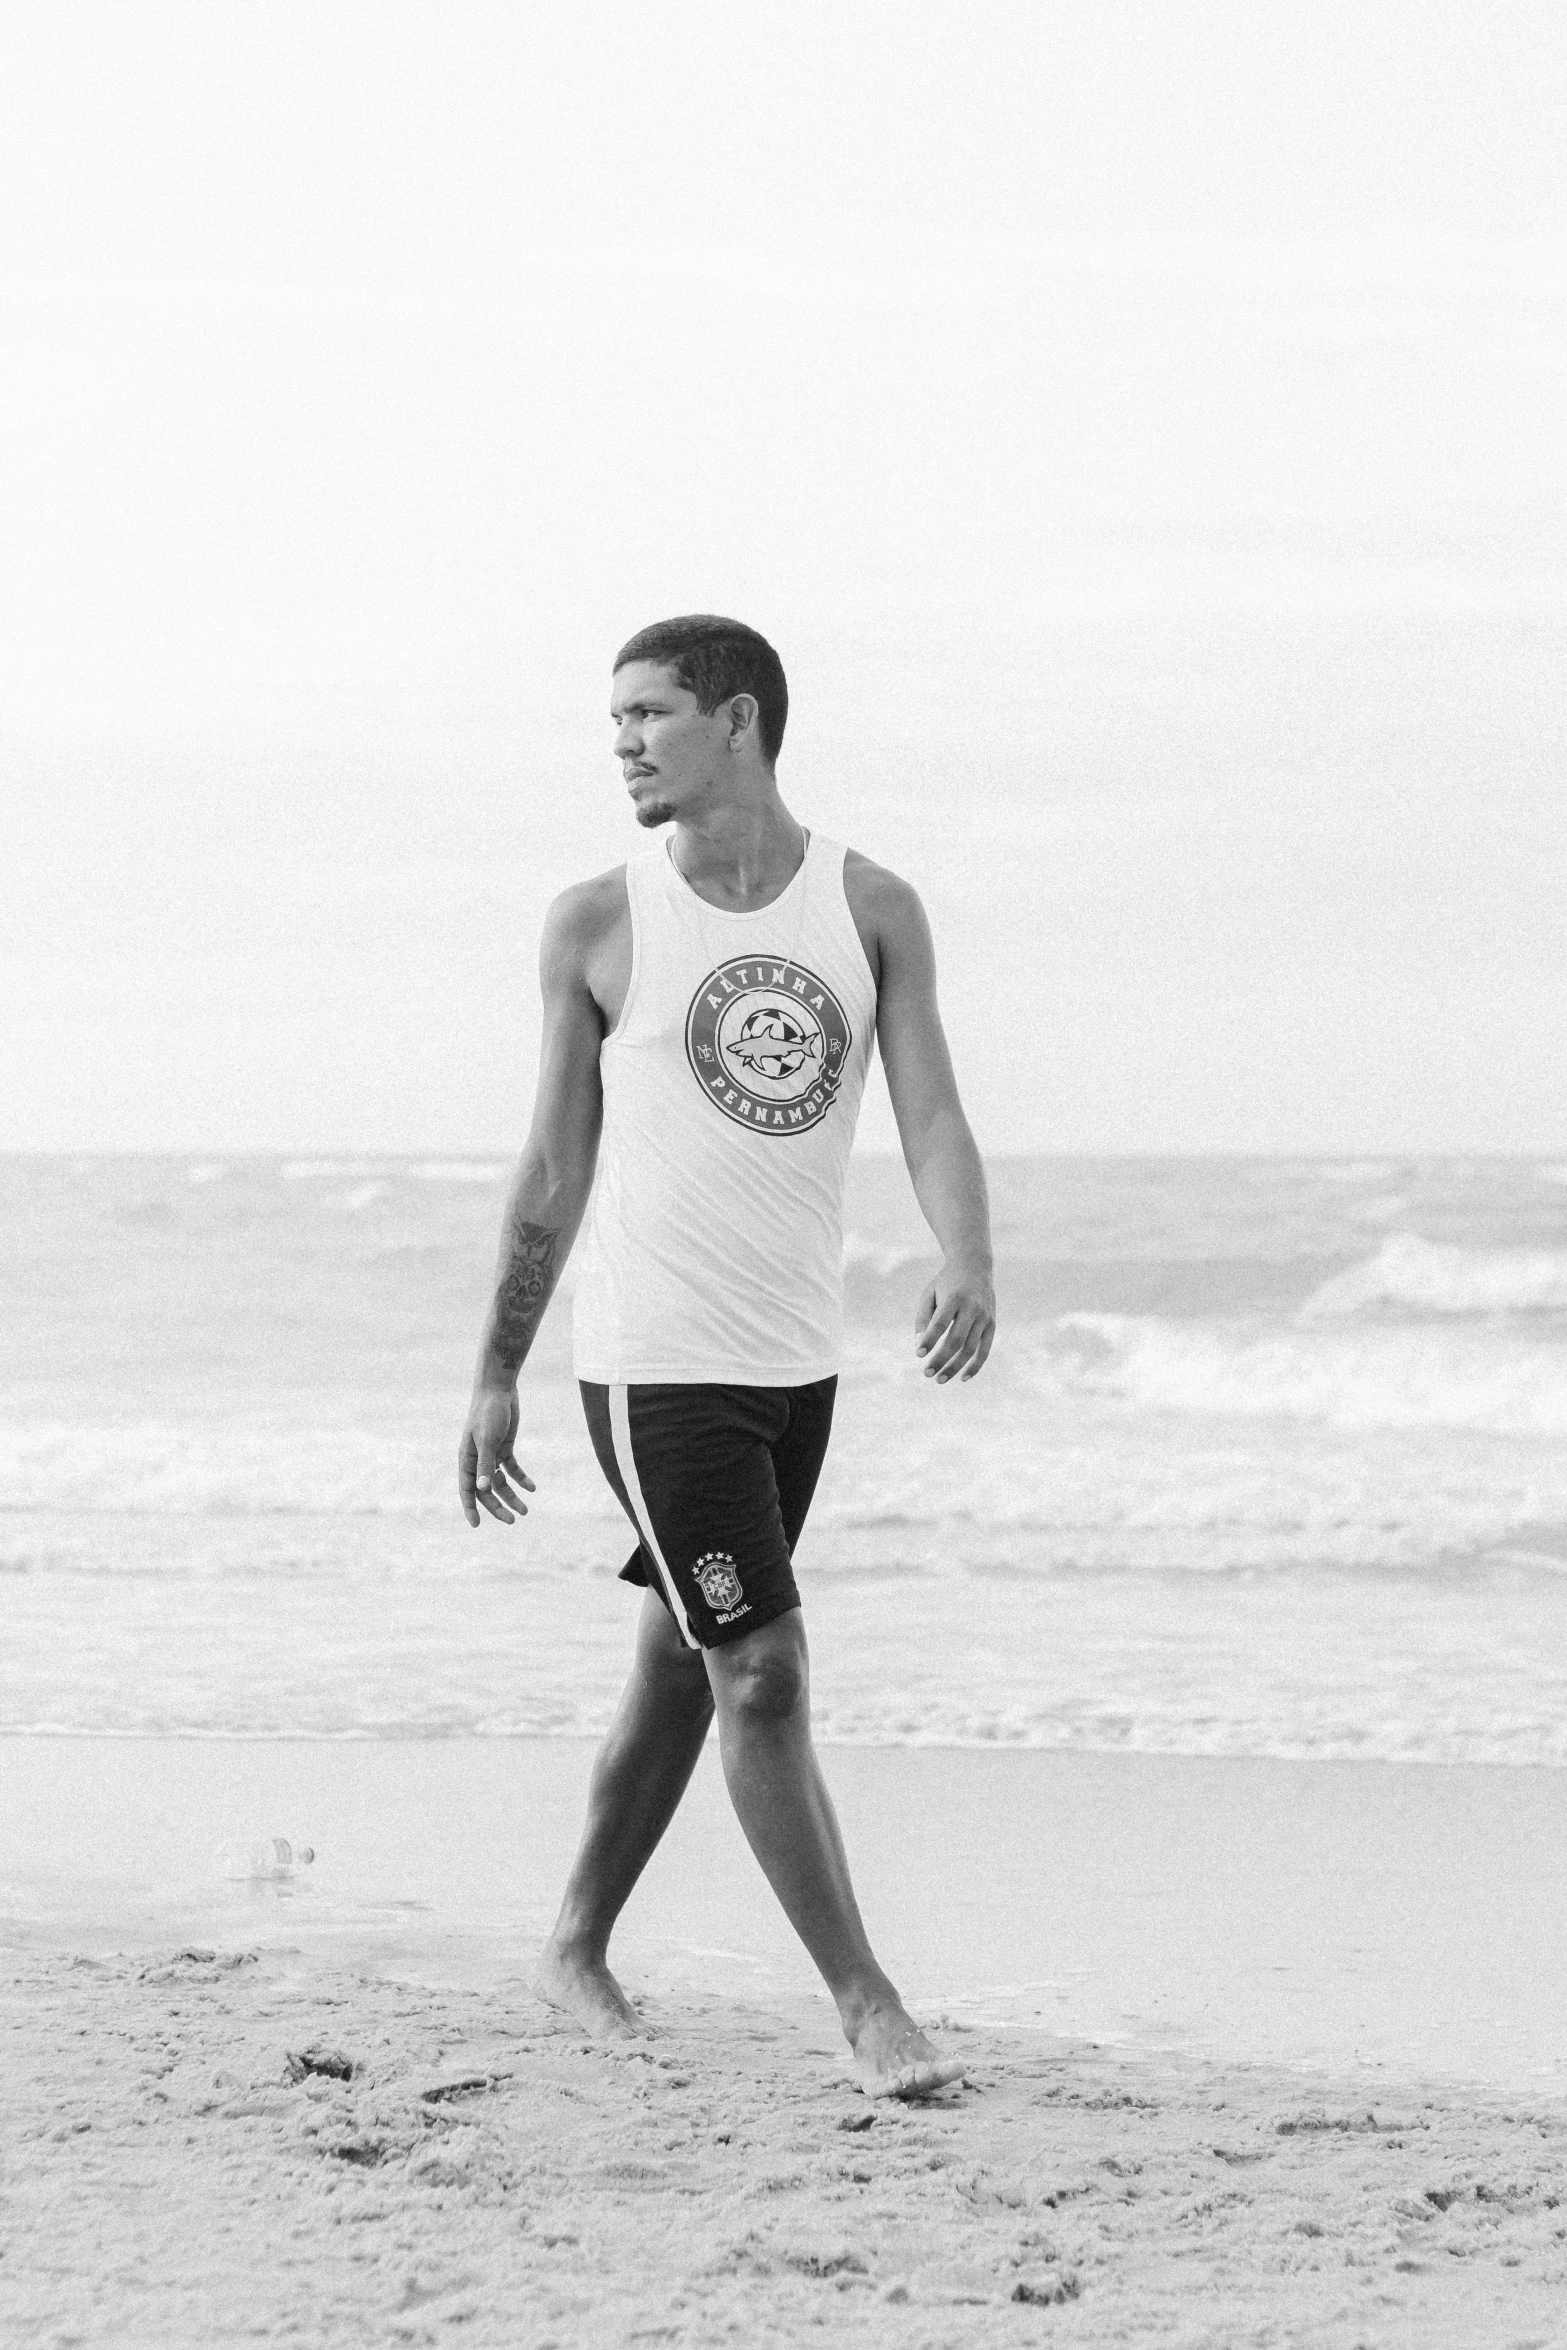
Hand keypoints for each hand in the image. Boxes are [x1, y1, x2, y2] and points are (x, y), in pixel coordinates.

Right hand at [458, 1385, 535, 1525]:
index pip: (466, 1489)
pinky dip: (521, 1479)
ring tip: (526, 1510)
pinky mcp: (504, 1448)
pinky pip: (512, 1469)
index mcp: (466, 1459)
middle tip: (513, 1521)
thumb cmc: (488, 1412)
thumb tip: (481, 1489)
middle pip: (485, 1490)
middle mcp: (477, 1460)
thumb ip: (484, 1464)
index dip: (470, 1508)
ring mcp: (491, 1455)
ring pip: (500, 1483)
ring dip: (512, 1496)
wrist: (499, 1389)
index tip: (476, 1525)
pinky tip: (532, 1488)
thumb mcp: (487, 1439)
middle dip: (498, 1507)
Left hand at [914, 1258, 995, 1382]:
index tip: (919, 1355)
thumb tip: (920, 1345)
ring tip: (939, 1379)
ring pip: (970, 1348)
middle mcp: (972, 1308)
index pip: (940, 1323)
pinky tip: (963, 1378)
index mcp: (954, 1298)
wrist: (975, 1265)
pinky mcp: (992, 1324)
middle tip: (926, 1373)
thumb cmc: (946, 1282)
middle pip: (956, 1340)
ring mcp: (984, 1317)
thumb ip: (923, 1318)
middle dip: (941, 1359)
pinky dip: (975, 1365)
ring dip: (955, 1366)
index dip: (930, 1340)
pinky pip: (985, 1349)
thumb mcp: (929, 1293)